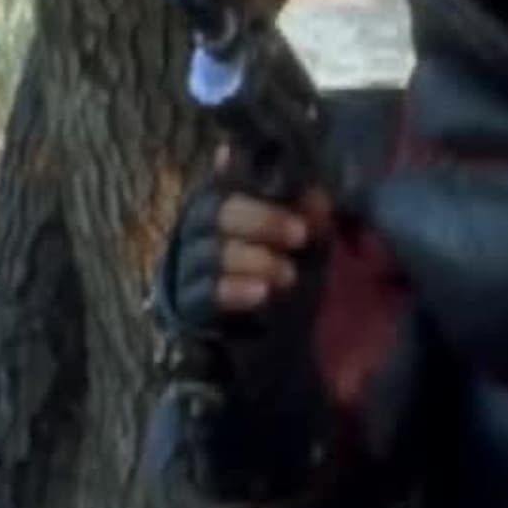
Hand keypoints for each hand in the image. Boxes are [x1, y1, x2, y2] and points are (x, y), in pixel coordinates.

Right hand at [169, 145, 333, 329]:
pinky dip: (234, 290)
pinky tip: (261, 292)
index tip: (274, 180)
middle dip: (263, 221)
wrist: (270, 331)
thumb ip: (309, 217)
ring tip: (289, 275)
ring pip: (213, 253)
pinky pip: (204, 294)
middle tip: (300, 234)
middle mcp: (199, 226)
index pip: (227, 179)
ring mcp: (190, 264)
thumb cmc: (283, 266)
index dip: (245, 175)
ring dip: (255, 260)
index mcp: (223, 199)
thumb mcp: (304, 239)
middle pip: (219, 212)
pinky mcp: (189, 302)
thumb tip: (317, 197)